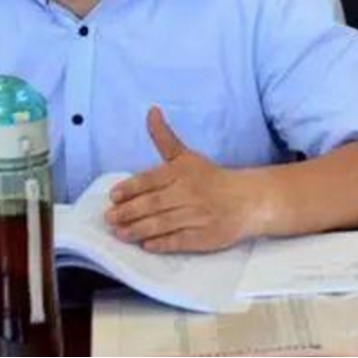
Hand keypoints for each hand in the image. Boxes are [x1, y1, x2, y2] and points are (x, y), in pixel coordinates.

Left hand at [104, 107, 261, 252]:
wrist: (247, 200)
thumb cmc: (211, 178)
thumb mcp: (186, 156)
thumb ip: (164, 137)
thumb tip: (151, 111)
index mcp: (181, 172)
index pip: (151, 179)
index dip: (130, 188)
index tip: (113, 196)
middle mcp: (188, 193)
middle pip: (153, 203)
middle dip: (129, 212)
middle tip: (109, 218)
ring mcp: (197, 216)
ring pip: (163, 223)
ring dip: (138, 229)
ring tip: (120, 233)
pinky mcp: (205, 237)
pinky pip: (180, 241)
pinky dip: (163, 243)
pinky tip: (147, 245)